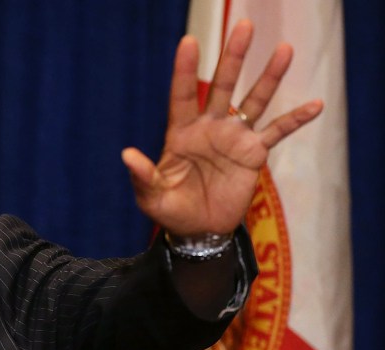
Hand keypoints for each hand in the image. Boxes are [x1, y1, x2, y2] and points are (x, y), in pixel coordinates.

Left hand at [122, 20, 322, 237]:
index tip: (189, 41)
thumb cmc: (171, 211)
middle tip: (244, 25)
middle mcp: (209, 128)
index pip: (183, 95)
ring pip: (254, 101)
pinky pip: (277, 132)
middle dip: (233, 57)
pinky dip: (296, 119)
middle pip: (223, 86)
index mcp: (181, 134)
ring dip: (269, 77)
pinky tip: (316, 104)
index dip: (186, 70)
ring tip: (284, 49)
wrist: (199, 231)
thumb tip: (127, 155)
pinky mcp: (254, 154)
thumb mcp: (151, 197)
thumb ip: (142, 175)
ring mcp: (234, 138)